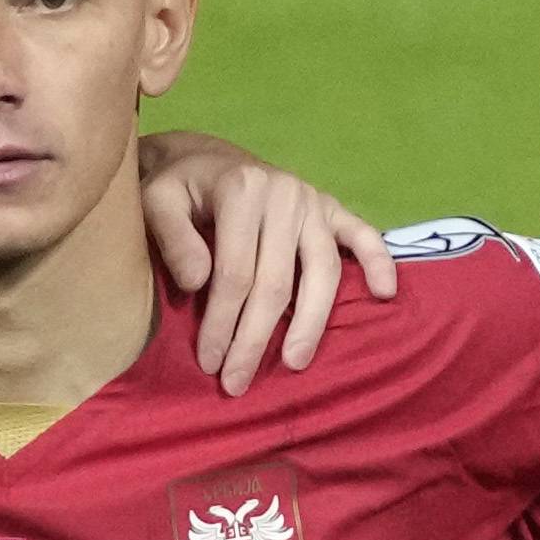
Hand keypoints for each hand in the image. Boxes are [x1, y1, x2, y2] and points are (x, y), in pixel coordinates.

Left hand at [143, 132, 394, 389]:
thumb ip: (172, 237)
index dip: (223, 322)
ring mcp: (313, 201)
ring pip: (323, 271)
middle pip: (278, 281)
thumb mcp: (156, 200)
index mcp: (243, 190)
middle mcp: (285, 194)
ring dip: (311, 323)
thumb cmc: (177, 186)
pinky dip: (379, 262)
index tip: (209, 362)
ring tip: (295, 362)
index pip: (236, 273)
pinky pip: (363, 235)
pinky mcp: (332, 207)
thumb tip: (197, 282)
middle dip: (256, 337)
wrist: (202, 157)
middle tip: (237, 381)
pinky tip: (384, 293)